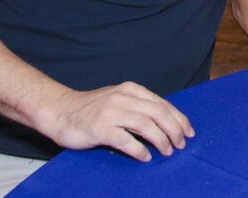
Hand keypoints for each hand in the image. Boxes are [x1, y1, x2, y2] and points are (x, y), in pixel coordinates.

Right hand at [40, 82, 194, 161]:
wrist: (59, 111)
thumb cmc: (91, 109)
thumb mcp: (118, 99)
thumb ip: (138, 106)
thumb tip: (165, 122)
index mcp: (131, 90)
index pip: (162, 104)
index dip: (179, 118)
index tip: (189, 131)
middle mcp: (123, 97)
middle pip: (159, 113)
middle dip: (174, 130)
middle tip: (181, 144)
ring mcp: (111, 112)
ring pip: (146, 125)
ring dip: (161, 140)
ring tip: (167, 151)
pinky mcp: (100, 128)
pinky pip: (126, 140)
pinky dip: (139, 149)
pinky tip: (145, 157)